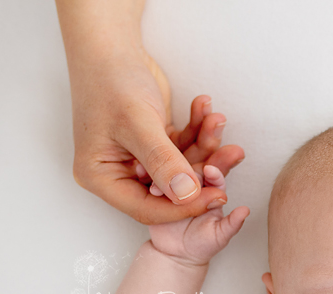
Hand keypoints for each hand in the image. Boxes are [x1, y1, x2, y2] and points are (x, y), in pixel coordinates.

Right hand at [69, 46, 243, 223]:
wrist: (110, 46)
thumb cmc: (110, 80)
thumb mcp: (137, 123)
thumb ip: (163, 161)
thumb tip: (188, 196)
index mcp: (101, 177)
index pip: (146, 208)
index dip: (183, 207)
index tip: (217, 196)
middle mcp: (119, 173)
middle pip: (169, 190)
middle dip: (203, 172)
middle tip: (232, 155)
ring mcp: (138, 160)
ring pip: (182, 168)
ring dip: (205, 146)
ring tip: (219, 121)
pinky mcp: (155, 145)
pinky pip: (183, 148)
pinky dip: (198, 131)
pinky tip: (207, 110)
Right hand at [149, 165, 249, 266]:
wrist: (177, 255)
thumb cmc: (203, 244)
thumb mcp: (219, 236)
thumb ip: (232, 224)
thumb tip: (245, 211)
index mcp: (212, 191)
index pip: (214, 177)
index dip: (213, 172)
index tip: (209, 169)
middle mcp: (193, 184)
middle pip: (190, 168)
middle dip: (184, 163)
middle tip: (177, 162)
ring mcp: (173, 186)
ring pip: (170, 171)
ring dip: (162, 168)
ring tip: (156, 175)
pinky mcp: (156, 190)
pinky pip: (151, 180)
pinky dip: (145, 174)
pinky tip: (139, 170)